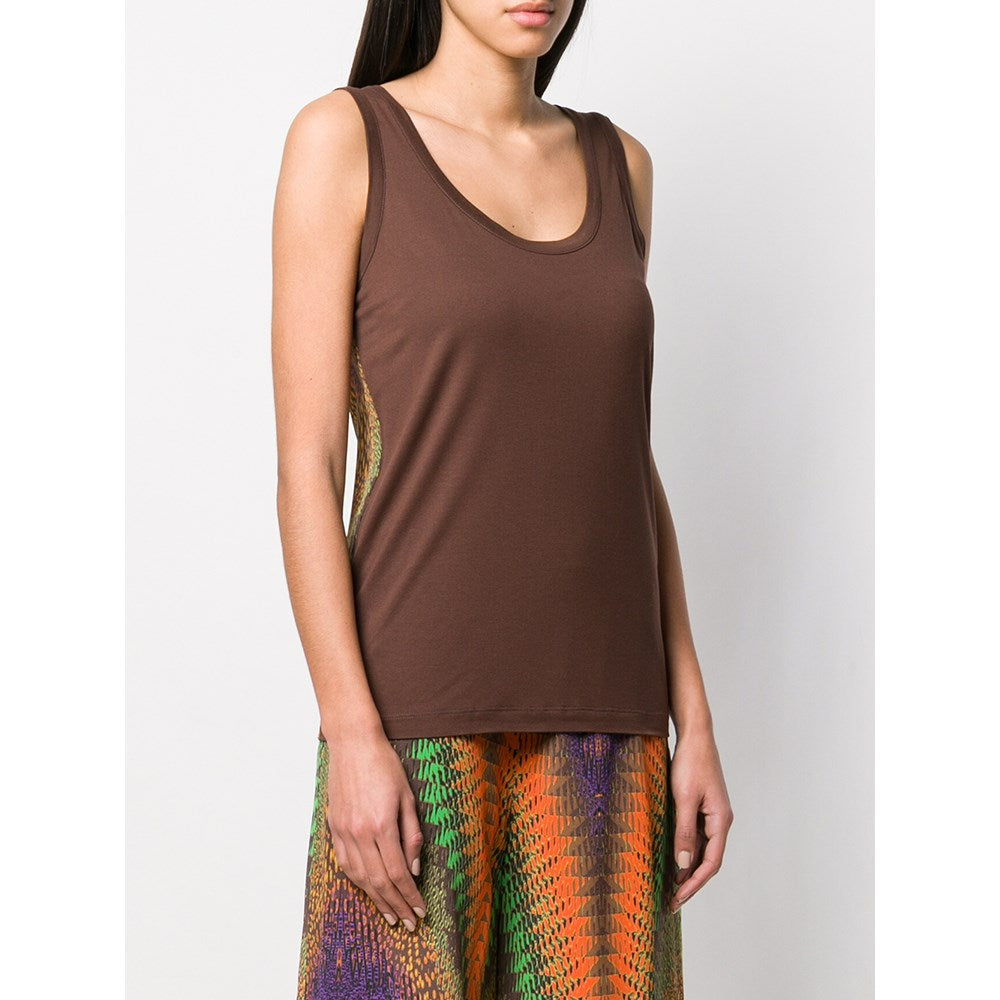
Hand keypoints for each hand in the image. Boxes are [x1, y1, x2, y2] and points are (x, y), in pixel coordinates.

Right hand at [325, 730, 427, 931]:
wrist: (353, 743)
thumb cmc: (385, 765)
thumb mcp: (408, 796)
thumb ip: (412, 834)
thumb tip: (414, 868)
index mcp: (382, 825)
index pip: (398, 872)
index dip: (410, 895)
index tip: (420, 909)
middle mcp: (360, 833)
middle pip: (378, 881)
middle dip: (395, 905)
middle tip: (408, 922)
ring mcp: (343, 831)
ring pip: (359, 876)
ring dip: (375, 899)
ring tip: (389, 914)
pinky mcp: (334, 826)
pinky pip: (344, 863)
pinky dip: (357, 880)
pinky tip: (367, 890)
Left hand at [668, 726, 733, 913]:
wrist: (694, 736)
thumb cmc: (691, 763)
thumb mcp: (684, 798)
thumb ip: (684, 831)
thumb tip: (684, 864)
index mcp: (721, 820)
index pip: (711, 862)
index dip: (695, 883)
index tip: (678, 898)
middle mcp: (720, 820)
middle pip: (708, 860)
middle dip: (690, 882)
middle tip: (671, 901)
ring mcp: (711, 814)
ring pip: (701, 849)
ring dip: (687, 868)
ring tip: (669, 886)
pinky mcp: (702, 806)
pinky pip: (695, 835)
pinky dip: (685, 850)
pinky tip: (672, 858)